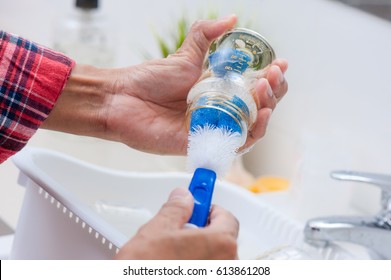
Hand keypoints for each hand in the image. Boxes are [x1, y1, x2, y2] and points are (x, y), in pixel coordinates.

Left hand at [43, 15, 287, 154]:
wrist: (122, 98)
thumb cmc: (149, 80)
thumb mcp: (184, 54)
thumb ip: (206, 35)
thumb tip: (232, 18)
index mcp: (219, 90)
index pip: (254, 87)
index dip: (271, 77)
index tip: (279, 64)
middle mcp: (220, 110)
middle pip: (258, 107)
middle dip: (273, 92)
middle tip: (272, 77)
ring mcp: (213, 128)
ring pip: (252, 126)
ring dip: (266, 110)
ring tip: (266, 92)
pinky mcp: (204, 144)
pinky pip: (234, 144)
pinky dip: (251, 132)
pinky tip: (258, 115)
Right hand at [115, 188, 238, 259]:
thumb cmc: (145, 270)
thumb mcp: (157, 230)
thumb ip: (176, 209)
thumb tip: (182, 198)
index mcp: (221, 244)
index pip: (227, 217)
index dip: (210, 209)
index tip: (198, 208)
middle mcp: (227, 266)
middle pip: (223, 240)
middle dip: (203, 232)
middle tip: (181, 232)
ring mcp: (220, 279)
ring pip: (215, 260)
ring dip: (199, 253)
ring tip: (173, 255)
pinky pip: (209, 271)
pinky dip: (197, 266)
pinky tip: (175, 266)